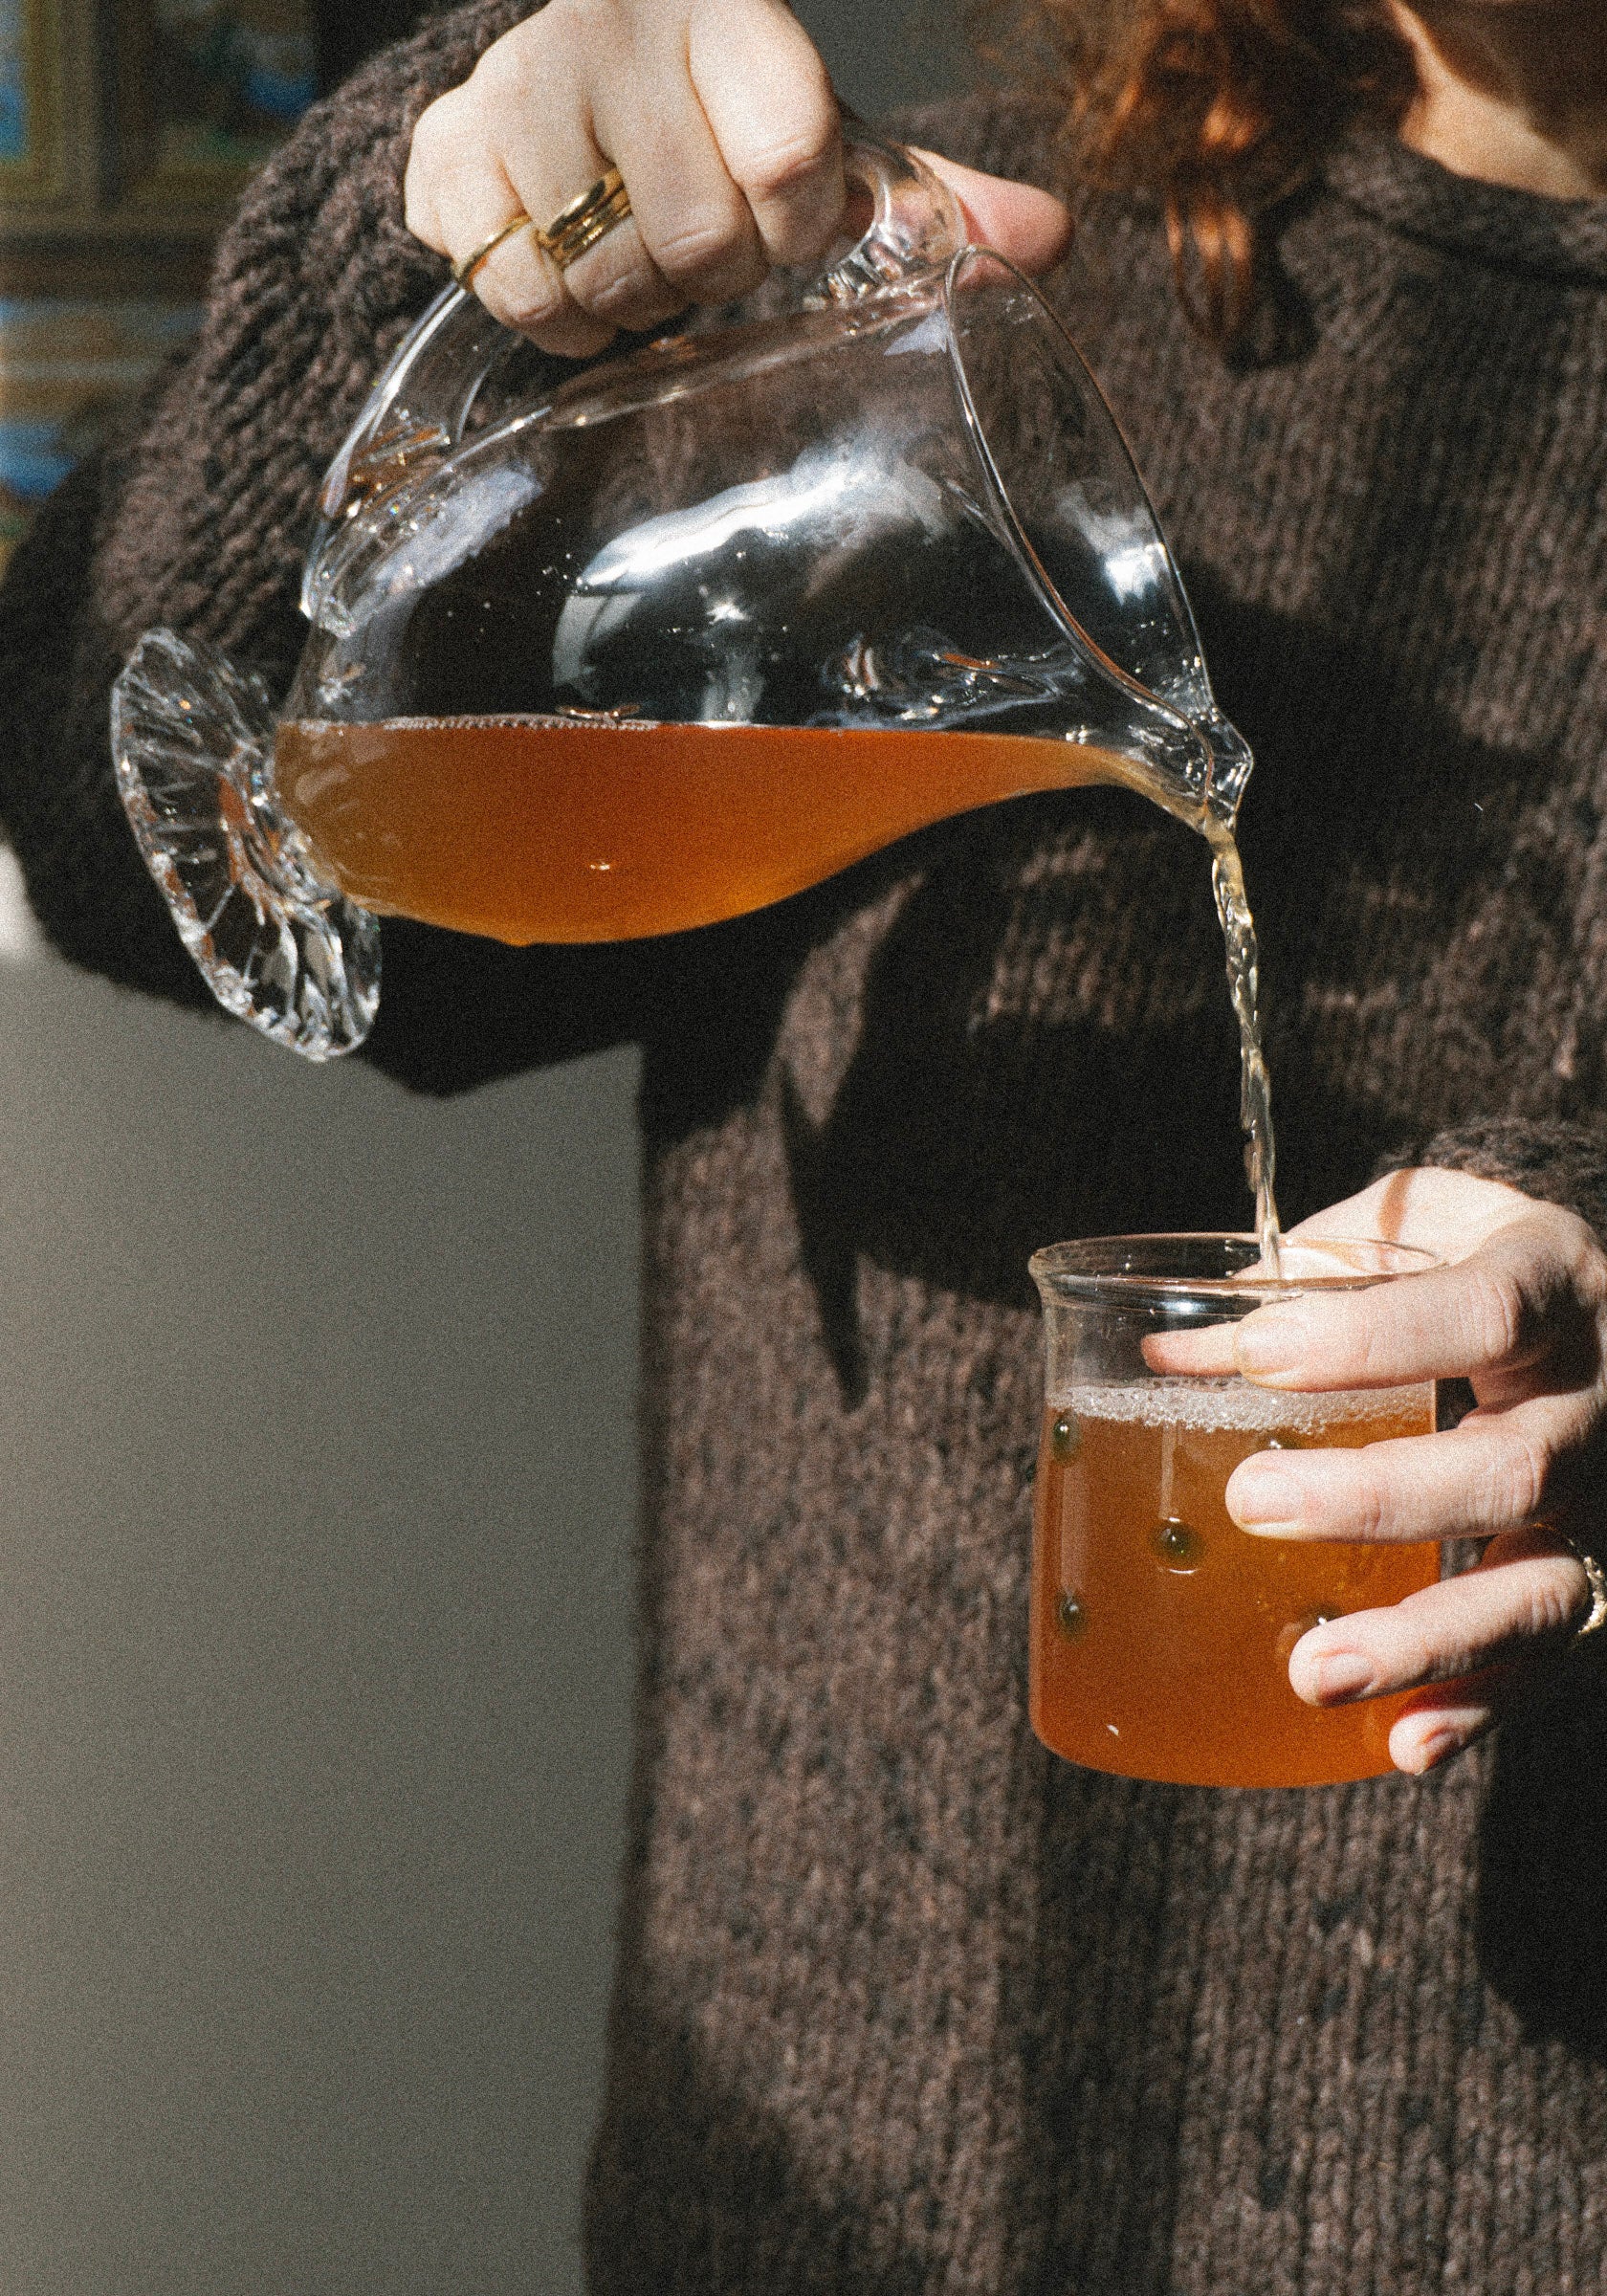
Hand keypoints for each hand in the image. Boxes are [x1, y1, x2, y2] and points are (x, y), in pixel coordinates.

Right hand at [404, 0, 1071, 354]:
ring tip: (632, 250)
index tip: (781, 215)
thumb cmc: (712, 122)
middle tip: (696, 240)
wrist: (558, 84)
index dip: (792, 222)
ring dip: (631, 303)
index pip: (791, 152)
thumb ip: (933, 199)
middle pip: (695, 242)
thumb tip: (1050, 242)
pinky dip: (557, 318)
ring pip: (607, 279)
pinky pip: (523, 297)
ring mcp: (520, 86)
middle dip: (706, 273)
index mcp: (726, 12)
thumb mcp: (826, 146)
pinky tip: (569, 262)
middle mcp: (613, 28)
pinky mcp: (449, 152)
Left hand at [1147, 1168, 1606, 1773]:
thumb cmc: (1471, 1260)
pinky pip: (1547, 1658)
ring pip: (1539, 1588)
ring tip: (1314, 1670)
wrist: (1595, 1303)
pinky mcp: (1596, 1579)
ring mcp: (1604, 1502)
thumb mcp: (1408, 1229)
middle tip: (1253, 1500)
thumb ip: (1302, 1279)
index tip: (1257, 1354)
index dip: (1371, 1340)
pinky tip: (1402, 1743)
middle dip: (1377, 1499)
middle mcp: (1591, 1402)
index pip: (1478, 1314)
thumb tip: (1165, 1351)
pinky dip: (1476, 1708)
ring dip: (1424, 1640)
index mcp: (1548, 1287)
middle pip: (1509, 1470)